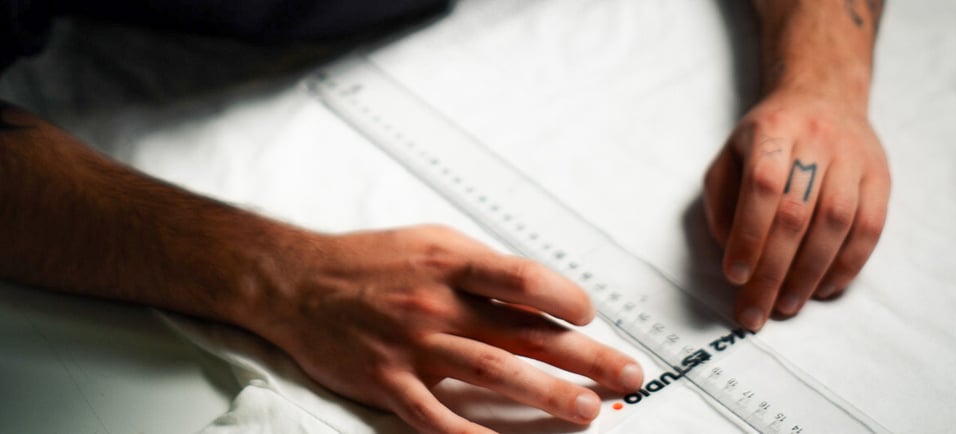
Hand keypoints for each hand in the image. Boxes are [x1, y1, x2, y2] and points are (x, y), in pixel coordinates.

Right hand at [247, 225, 643, 433]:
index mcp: (451, 261)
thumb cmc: (369, 262)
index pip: (525, 280)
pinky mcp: (388, 383)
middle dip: (584, 356)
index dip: (566, 298)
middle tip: (626, 375)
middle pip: (524, 332)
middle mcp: (436, 303)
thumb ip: (483, 268)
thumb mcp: (431, 242)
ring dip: (547, 395)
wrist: (296, 282)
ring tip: (588, 411)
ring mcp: (412, 346)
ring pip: (493, 373)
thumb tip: (541, 294)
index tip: (589, 315)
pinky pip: (437, 418)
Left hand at [703, 89, 889, 329]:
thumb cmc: (766, 138)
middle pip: (798, 212)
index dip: (749, 235)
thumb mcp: (729, 155)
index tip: (735, 277)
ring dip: (810, 273)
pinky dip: (848, 264)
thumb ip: (722, 200)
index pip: (762, 186)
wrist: (823, 96)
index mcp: (772, 130)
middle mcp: (817, 140)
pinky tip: (825, 289)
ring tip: (786, 306)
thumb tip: (730, 251)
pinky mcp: (881, 176)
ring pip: (838, 222)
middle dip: (774, 270)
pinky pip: (871, 227)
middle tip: (756, 311)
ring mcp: (854, 157)